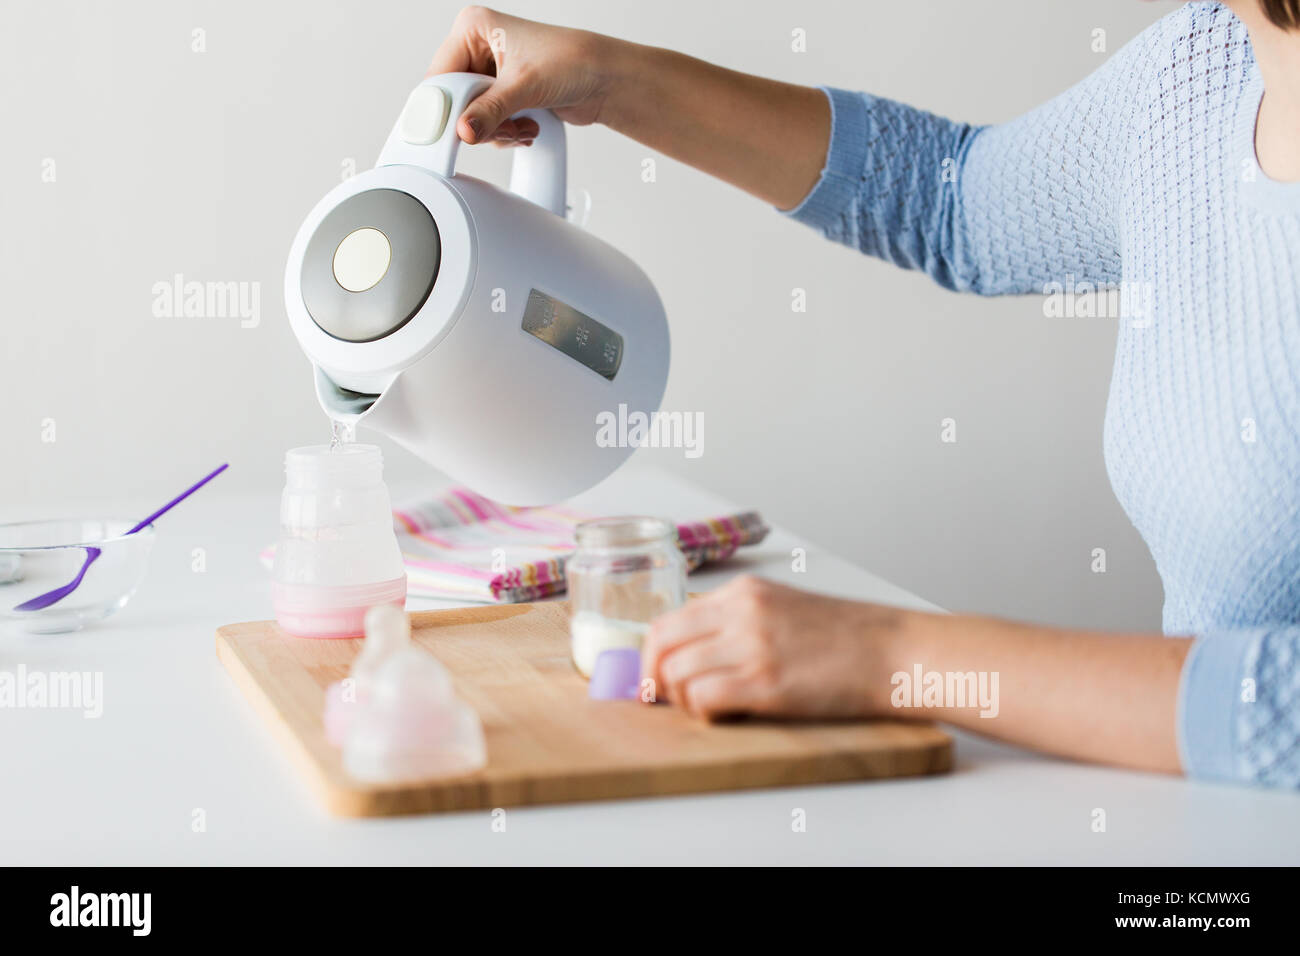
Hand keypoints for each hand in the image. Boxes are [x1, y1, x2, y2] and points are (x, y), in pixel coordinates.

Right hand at [426, 6, 628, 145]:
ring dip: (496, 130)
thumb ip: (488, 111)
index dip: (447, 106)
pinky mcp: (503, 94)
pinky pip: (488, 123)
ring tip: (521, 125)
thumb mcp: (523, 86)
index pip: (440, 75)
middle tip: (501, 126)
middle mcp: (478, 48)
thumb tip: (463, 131)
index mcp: (474, 28)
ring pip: (471, 116)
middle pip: (455, 99)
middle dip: (479, 121)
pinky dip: (505, 132)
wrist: (604, 79)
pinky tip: (527, 126)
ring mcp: (491, 73)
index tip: (456, 131)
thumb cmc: (572, 60)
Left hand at [641, 575, 908, 720]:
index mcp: (743, 592)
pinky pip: (703, 697)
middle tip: (664, 700)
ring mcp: (752, 645)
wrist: (894, 652)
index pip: (671, 618)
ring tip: (708, 708)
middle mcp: (741, 612)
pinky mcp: (766, 682)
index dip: (655, 654)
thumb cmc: (847, 638)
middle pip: (661, 642)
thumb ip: (740, 620)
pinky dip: (702, 713)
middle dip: (653, 677)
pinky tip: (725, 716)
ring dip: (681, 699)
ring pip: (676, 672)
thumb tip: (696, 650)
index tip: (657, 678)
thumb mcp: (784, 608)